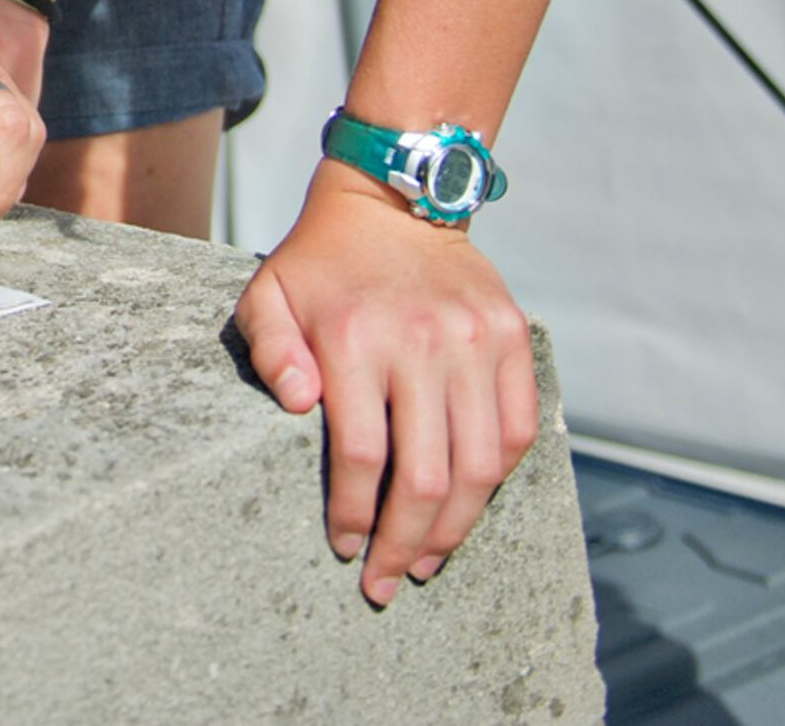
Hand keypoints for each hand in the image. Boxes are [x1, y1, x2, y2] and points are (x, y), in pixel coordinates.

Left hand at [231, 168, 542, 607]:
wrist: (395, 200)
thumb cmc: (320, 264)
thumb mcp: (268, 295)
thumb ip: (270, 352)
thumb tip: (298, 405)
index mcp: (354, 339)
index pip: (359, 455)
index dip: (353, 515)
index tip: (343, 549)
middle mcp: (420, 343)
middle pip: (424, 476)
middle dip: (405, 546)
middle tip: (387, 583)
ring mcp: (474, 341)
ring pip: (479, 467)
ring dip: (455, 529)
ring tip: (429, 562)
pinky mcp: (511, 337)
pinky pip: (516, 430)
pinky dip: (496, 480)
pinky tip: (468, 507)